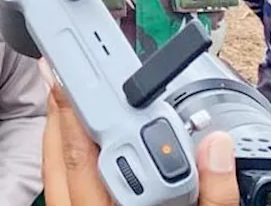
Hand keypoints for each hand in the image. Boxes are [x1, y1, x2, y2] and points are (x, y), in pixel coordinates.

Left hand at [43, 84, 238, 205]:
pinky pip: (65, 204)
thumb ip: (215, 197)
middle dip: (59, 120)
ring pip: (56, 188)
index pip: (88, 162)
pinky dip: (68, 177)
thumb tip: (215, 146)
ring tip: (65, 111)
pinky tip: (83, 164)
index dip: (77, 115)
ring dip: (58, 147)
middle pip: (60, 168)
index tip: (73, 78)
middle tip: (57, 79)